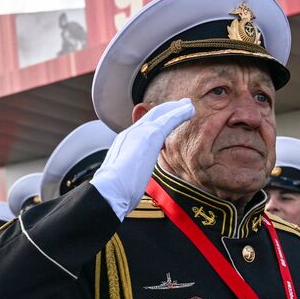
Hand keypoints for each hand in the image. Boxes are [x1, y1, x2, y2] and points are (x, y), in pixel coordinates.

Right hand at [91, 98, 194, 218]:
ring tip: (188, 105)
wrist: (109, 190)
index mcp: (124, 144)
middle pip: (152, 116)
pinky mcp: (150, 136)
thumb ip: (128, 177)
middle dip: (167, 110)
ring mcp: (139, 133)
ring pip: (161, 115)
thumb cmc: (114, 192)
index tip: (167, 120)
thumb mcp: (122, 180)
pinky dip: (180, 113)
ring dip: (176, 109)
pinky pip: (169, 120)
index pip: (142, 128)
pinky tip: (190, 110)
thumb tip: (129, 187)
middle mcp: (130, 134)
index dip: (156, 122)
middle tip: (181, 106)